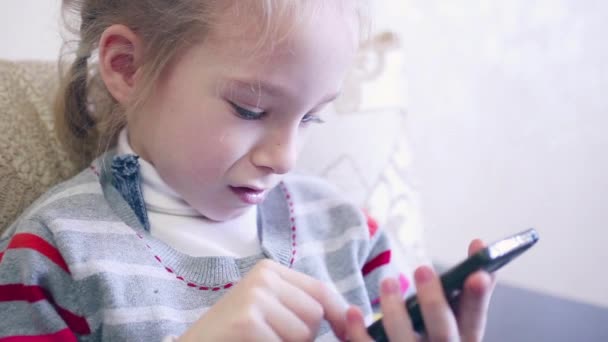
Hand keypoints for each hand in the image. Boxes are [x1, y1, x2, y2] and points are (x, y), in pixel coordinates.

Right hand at [179, 259, 347, 341]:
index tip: (345, 332)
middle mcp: (263, 276)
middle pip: (315, 313)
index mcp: (269, 270)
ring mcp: (255, 295)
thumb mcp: (269, 311)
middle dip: (305, 336)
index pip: (321, 290)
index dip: (339, 314)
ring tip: (262, 340)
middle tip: (273, 338)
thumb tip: (352, 317)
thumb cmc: (235, 334)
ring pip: (304, 332)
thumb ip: (300, 307)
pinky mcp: (248, 320)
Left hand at [345, 239, 495, 341]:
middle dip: (434, 302)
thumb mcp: (457, 323)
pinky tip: (353, 310)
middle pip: (443, 333)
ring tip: (388, 281)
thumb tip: (478, 245)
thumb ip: (466, 290)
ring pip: (404, 341)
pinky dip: (360, 332)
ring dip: (395, 311)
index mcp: (463, 341)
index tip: (477, 274)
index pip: (475, 319)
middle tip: (423, 268)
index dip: (477, 298)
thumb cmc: (434, 339)